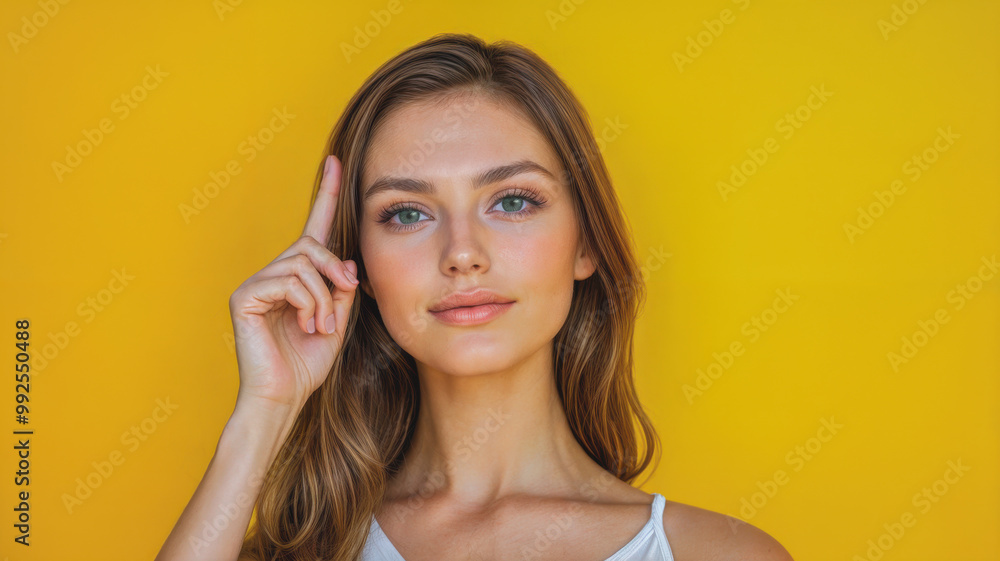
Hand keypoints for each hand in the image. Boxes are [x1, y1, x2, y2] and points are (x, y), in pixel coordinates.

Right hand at [227, 155, 358, 411]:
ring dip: (324, 297)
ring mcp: (255, 283)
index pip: (314, 228)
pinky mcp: (244, 296)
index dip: (326, 195)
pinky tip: (306, 326)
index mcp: (296, 277)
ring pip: (303, 264)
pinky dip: (308, 303)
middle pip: (312, 245)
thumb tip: (345, 262)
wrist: (284, 397)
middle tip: (345, 298)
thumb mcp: (337, 320)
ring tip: (321, 326)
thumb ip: (341, 287)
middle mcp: (273, 274)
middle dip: (336, 271)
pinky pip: (287, 281)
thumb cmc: (308, 363)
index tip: (336, 161)